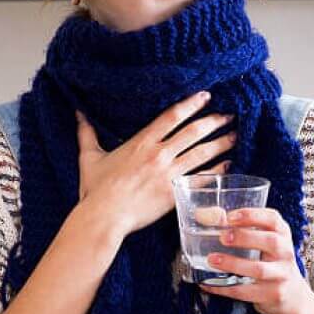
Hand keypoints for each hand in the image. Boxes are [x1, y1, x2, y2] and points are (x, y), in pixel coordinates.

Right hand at [74, 91, 236, 238]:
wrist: (104, 217)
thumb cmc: (96, 189)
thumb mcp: (89, 157)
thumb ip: (86, 133)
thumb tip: (78, 113)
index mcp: (141, 142)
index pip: (172, 116)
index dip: (191, 104)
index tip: (206, 96)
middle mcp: (159, 154)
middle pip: (194, 132)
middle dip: (214, 122)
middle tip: (229, 116)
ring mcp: (168, 173)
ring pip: (202, 153)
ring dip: (222, 143)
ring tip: (235, 136)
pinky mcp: (174, 192)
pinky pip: (201, 178)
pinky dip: (217, 171)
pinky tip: (228, 165)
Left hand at [199, 206, 313, 313]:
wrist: (293, 296)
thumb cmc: (272, 263)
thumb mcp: (266, 243)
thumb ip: (244, 229)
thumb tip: (206, 216)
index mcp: (282, 235)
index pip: (273, 220)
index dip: (252, 215)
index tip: (230, 216)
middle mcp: (285, 253)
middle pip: (270, 242)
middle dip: (245, 237)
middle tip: (222, 236)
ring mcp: (281, 276)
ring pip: (259, 269)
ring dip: (233, 264)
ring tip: (212, 259)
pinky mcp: (272, 295)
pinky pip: (246, 291)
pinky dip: (224, 288)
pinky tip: (208, 283)